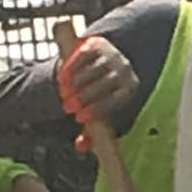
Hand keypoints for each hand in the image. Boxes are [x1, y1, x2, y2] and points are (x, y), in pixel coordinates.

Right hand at [56, 35, 138, 150]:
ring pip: (94, 69)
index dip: (96, 110)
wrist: (108, 59)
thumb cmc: (104, 93)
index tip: (79, 118)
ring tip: (63, 92)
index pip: (114, 100)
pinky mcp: (98, 44)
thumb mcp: (102, 109)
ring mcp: (112, 55)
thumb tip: (80, 147)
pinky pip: (85, 55)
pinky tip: (62, 77)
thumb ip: (92, 129)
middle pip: (104, 84)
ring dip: (77, 82)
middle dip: (84, 97)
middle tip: (67, 106)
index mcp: (129, 89)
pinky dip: (73, 66)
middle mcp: (124, 70)